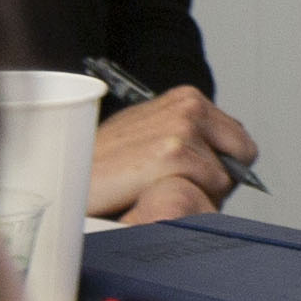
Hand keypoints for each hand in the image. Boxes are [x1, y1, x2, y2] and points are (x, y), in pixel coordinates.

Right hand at [90, 85, 254, 222]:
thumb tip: (232, 165)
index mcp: (187, 99)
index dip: (218, 167)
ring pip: (223, 179)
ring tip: (152, 187)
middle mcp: (189, 106)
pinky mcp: (173, 153)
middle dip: (214, 180)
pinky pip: (209, 189)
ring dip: (195, 193)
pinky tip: (149, 193)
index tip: (186, 177)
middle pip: (240, 158)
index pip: (239, 141)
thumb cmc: (101, 166)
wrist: (61, 177)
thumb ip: (189, 142)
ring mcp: (182, 127)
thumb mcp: (149, 142)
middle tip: (168, 185)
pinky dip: (185, 200)